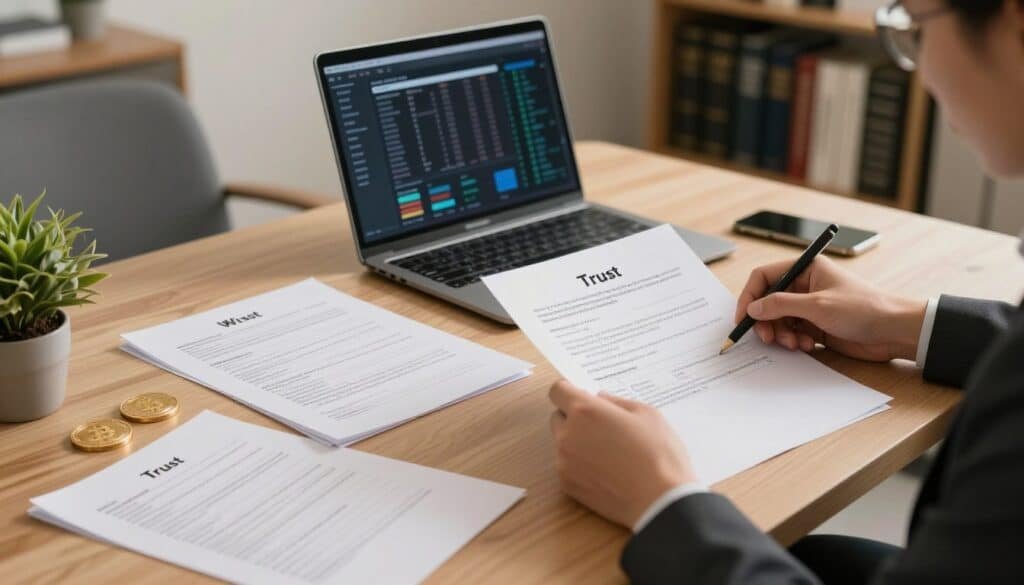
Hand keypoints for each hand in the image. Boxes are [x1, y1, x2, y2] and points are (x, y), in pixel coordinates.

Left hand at [548, 380, 696, 527]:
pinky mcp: (567, 485)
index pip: (557, 390)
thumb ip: (617, 401)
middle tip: (602, 426)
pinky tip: (606, 471)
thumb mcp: (646, 414)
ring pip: (562, 442)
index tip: (581, 396)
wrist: (660, 502)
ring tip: (609, 452)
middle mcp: (567, 434)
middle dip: (574, 417)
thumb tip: (600, 398)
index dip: (569, 390)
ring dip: (577, 441)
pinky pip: (567, 465)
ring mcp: (564, 461)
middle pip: (558, 417)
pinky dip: (580, 464)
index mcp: (585, 411)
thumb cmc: (659, 454)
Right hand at [736, 256, 926, 361]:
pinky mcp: (816, 325)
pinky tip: (805, 345)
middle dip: (766, 320)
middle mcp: (805, 285)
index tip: (743, 317)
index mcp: (806, 268)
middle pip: (768, 301)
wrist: (894, 331)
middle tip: (767, 336)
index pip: (765, 276)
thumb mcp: (818, 305)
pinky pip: (791, 332)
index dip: (750, 296)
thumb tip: (753, 308)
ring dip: (780, 333)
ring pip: (778, 319)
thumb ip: (781, 305)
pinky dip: (792, 340)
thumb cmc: (864, 308)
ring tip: (792, 343)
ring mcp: (810, 306)